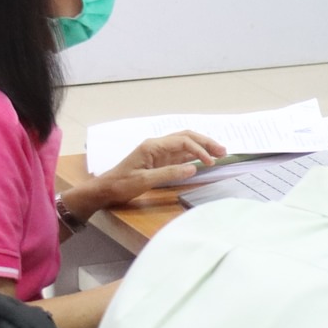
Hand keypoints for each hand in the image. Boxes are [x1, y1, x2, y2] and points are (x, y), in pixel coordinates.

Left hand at [65, 130, 226, 217]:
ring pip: (185, 143)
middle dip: (205, 142)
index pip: (182, 141)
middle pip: (186, 137)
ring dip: (202, 146)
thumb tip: (193, 168)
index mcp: (152, 146)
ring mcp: (158, 152)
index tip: (211, 162)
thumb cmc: (121, 185)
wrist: (104, 190)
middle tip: (223, 151)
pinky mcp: (159, 160)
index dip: (199, 149)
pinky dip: (194, 154)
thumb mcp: (144, 181)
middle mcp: (157, 145)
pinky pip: (180, 153)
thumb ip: (169, 173)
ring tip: (219, 153)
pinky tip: (204, 158)